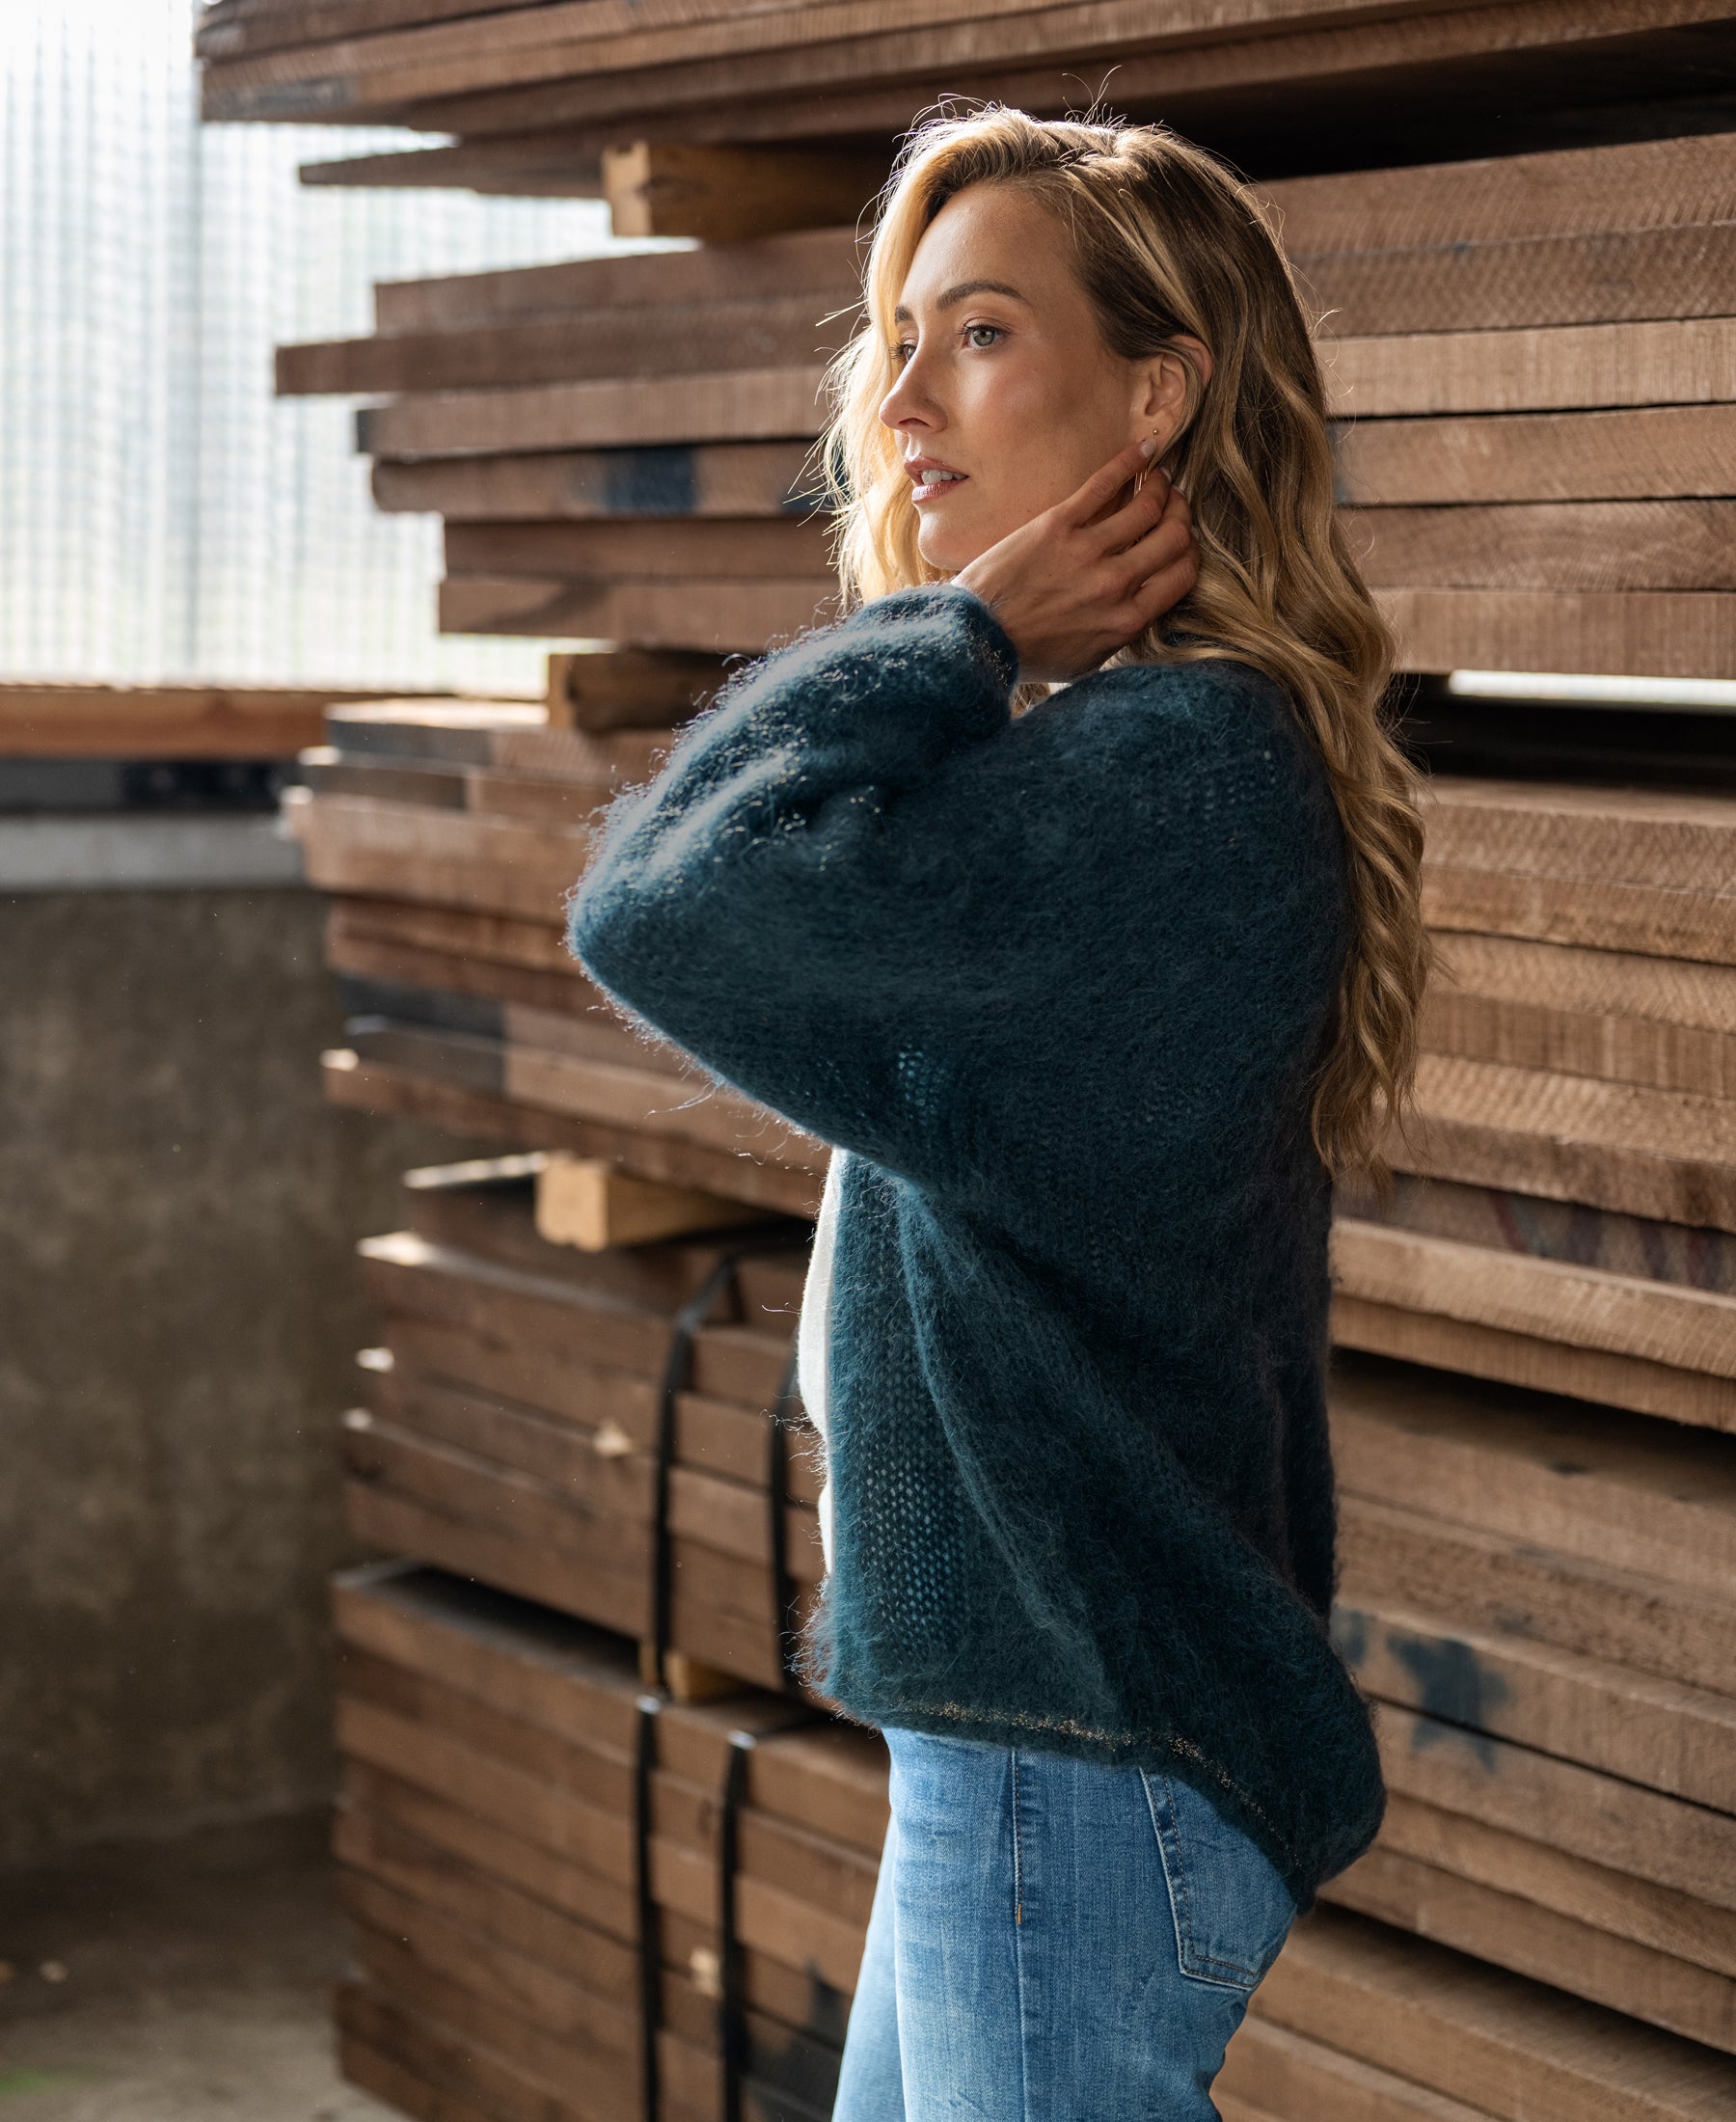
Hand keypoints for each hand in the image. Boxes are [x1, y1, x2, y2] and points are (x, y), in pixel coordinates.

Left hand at [953, 438, 1198, 682]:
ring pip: (1147, 507)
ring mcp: (1087, 552)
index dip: (1190, 553)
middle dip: (1181, 517)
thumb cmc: (1029, 652)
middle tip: (1175, 506)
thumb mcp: (1086, 659)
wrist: (977, 636)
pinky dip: (1133, 463)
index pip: (1183, 574)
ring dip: (1162, 487)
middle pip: (1173, 537)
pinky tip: (1147, 450)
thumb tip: (1144, 606)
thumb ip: (1120, 632)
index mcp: (1127, 620)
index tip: (1182, 542)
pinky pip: (1105, 484)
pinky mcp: (1058, 525)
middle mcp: (1115, 584)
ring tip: (1160, 480)